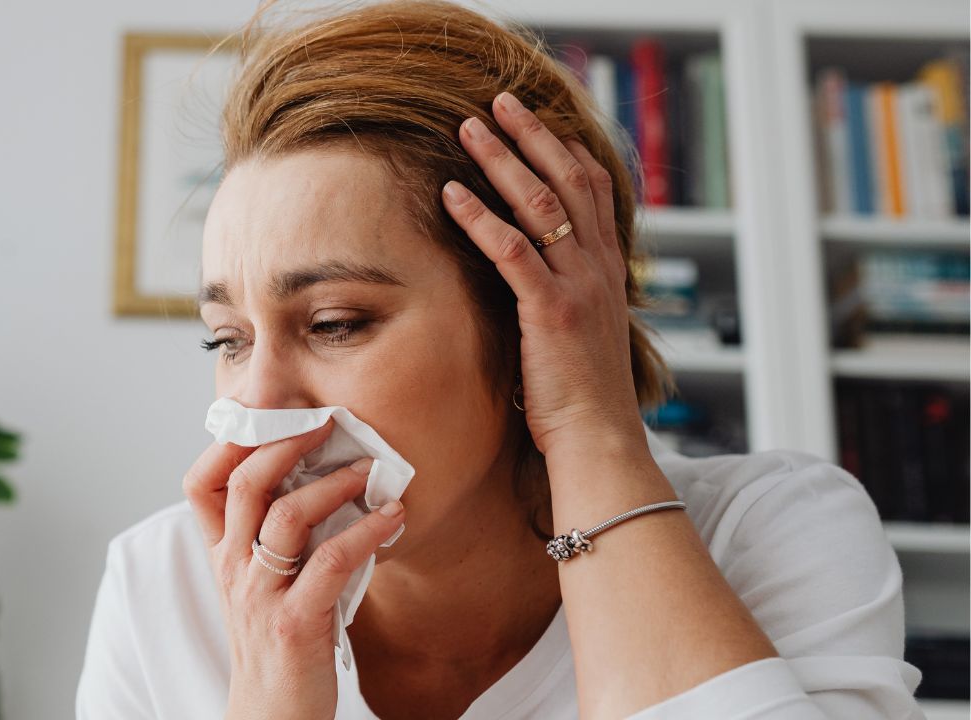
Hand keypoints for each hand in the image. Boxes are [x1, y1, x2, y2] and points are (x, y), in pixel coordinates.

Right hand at [182, 417, 405, 719]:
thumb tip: (325, 479)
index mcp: (224, 555)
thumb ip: (279, 537)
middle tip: (326, 422)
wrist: (272, 717)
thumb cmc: (278, 643)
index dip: (228, 442)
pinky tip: (392, 518)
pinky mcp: (295, 621)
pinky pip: (330, 562)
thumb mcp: (263, 583)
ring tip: (370, 470)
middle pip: (244, 484)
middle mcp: (234, 569)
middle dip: (285, 442)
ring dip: (334, 484)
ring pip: (286, 516)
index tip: (270, 413)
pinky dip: (367, 531)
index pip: (201, 484)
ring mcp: (261, 595)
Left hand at [440, 90, 647, 456]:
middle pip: (569, 180)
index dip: (566, 150)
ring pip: (541, 204)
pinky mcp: (550, 311)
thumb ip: (563, 299)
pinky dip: (479, 217)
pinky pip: (512, 251)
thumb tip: (534, 284)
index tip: (537, 123)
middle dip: (532, 136)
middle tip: (500, 102)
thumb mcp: (581, 335)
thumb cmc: (581, 399)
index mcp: (608, 272)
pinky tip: (451, 194)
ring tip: (468, 128)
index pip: (594, 191)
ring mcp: (578, 287)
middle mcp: (599, 269)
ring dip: (502, 160)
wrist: (599, 441)